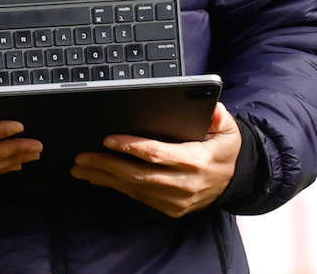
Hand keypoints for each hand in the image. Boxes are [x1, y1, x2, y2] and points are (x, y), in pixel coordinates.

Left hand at [69, 103, 240, 217]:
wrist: (236, 179)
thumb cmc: (224, 149)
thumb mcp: (228, 129)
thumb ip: (218, 116)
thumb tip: (211, 109)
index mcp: (196, 160)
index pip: (157, 154)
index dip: (131, 147)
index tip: (108, 139)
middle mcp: (184, 184)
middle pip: (138, 175)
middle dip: (107, 165)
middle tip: (81, 157)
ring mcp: (176, 200)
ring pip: (135, 189)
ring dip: (105, 178)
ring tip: (81, 168)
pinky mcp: (170, 208)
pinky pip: (139, 197)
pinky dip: (117, 187)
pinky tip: (99, 178)